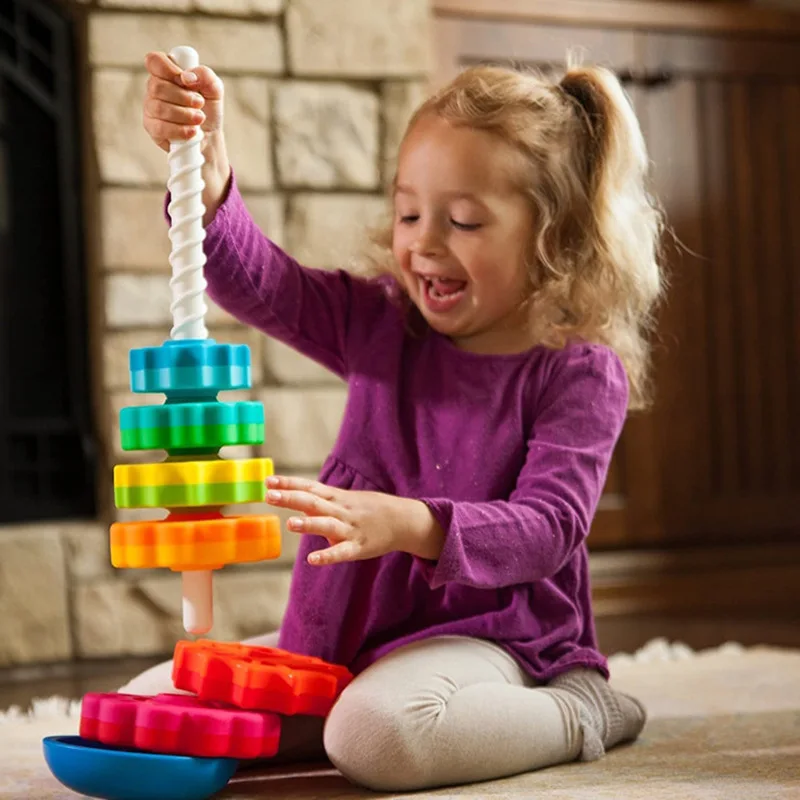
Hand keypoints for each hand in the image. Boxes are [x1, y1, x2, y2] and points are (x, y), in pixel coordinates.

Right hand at [142, 51, 223, 151]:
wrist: (210, 136)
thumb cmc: (209, 109)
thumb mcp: (214, 89)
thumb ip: (205, 75)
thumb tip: (187, 76)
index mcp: (166, 73)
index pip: (154, 61)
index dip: (169, 69)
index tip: (186, 81)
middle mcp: (154, 88)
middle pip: (157, 87)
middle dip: (183, 97)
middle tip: (200, 103)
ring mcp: (151, 108)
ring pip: (159, 108)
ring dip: (184, 114)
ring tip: (200, 118)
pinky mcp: (152, 128)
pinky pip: (160, 128)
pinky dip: (180, 130)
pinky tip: (192, 131)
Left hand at [265, 476, 443, 565]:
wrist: (402, 520)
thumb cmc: (368, 510)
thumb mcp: (344, 500)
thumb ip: (320, 502)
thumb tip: (295, 503)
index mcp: (336, 498)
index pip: (309, 487)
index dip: (289, 484)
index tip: (268, 480)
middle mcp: (341, 510)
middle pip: (314, 502)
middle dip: (291, 498)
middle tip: (269, 495)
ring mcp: (350, 529)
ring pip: (327, 524)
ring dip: (309, 524)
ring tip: (290, 523)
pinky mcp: (358, 547)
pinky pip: (341, 552)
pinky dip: (328, 555)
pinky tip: (313, 560)